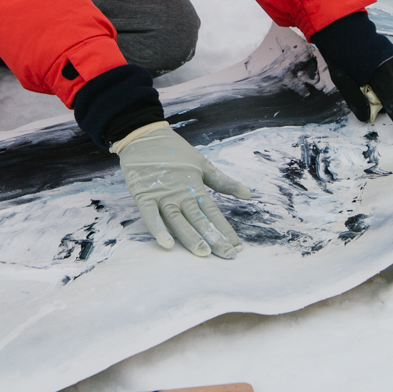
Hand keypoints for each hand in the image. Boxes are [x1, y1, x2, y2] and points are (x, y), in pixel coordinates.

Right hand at [111, 121, 251, 258]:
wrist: (144, 136)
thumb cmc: (174, 152)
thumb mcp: (202, 164)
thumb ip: (223, 182)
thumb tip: (249, 194)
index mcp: (195, 187)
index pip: (213, 213)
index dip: (225, 229)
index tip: (237, 246)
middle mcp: (180, 194)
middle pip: (199, 220)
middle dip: (214, 238)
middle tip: (227, 255)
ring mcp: (161, 196)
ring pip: (178, 221)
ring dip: (190, 237)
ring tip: (203, 252)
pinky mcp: (143, 196)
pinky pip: (150, 216)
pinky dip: (158, 229)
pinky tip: (167, 244)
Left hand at [310, 11, 392, 140]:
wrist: (343, 24)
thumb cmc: (340, 52)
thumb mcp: (341, 79)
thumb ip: (354, 99)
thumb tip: (365, 118)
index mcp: (381, 75)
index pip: (392, 104)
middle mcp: (392, 68)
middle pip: (387, 96)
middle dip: (374, 98)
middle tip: (355, 85)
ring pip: (386, 86)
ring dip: (374, 86)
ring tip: (357, 70)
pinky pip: (386, 75)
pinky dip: (376, 77)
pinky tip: (363, 65)